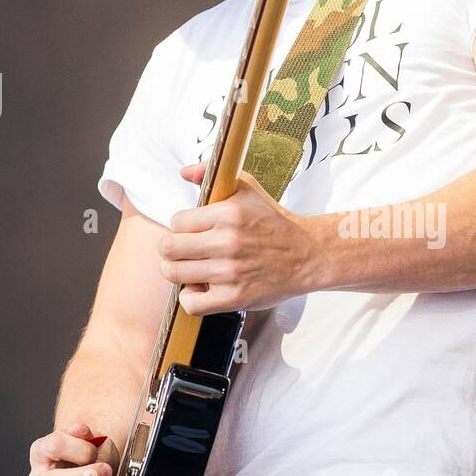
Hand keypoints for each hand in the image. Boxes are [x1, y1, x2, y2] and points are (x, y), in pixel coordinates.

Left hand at [161, 162, 318, 313]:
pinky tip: (201, 289)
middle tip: (184, 251)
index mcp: (229, 213)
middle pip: (168, 248)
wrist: (307, 255)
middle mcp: (228, 242)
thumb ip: (212, 175)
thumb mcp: (247, 189)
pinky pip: (191, 304)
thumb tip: (184, 171)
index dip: (181, 227)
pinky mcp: (235, 298)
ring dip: (178, 272)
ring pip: (174, 274)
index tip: (192, 232)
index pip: (177, 222)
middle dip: (172, 250)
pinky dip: (190, 298)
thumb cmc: (273, 222)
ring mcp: (231, 272)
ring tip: (192, 269)